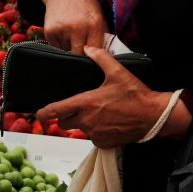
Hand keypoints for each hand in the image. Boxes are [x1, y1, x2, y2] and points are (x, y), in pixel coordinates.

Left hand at [37, 46, 190, 147]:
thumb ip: (101, 58)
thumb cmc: (135, 95)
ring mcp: (95, 134)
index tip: (38, 113)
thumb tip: (89, 48)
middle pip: (63, 123)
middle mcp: (87, 121)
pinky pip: (93, 137)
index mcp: (86, 103)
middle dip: (65, 116)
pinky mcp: (103, 143)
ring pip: (79, 129)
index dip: (44, 112)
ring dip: (83, 122)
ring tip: (98, 112)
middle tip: (75, 108)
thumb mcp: (118, 72)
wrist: (153, 116)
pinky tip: (108, 121)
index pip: (56, 111)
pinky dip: (96, 131)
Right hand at [39, 0, 106, 52]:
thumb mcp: (99, 16)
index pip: (96, 52)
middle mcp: (78, 28)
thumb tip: (103, 57)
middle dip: (81, 55)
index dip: (95, 57)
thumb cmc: (85, 4)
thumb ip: (102, 36)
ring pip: (67, 52)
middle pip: (80, 55)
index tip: (94, 58)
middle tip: (82, 50)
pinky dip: (60, 45)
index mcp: (94, 24)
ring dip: (70, 49)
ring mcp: (62, 30)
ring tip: (72, 35)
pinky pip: (56, 47)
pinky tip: (63, 33)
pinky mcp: (49, 32)